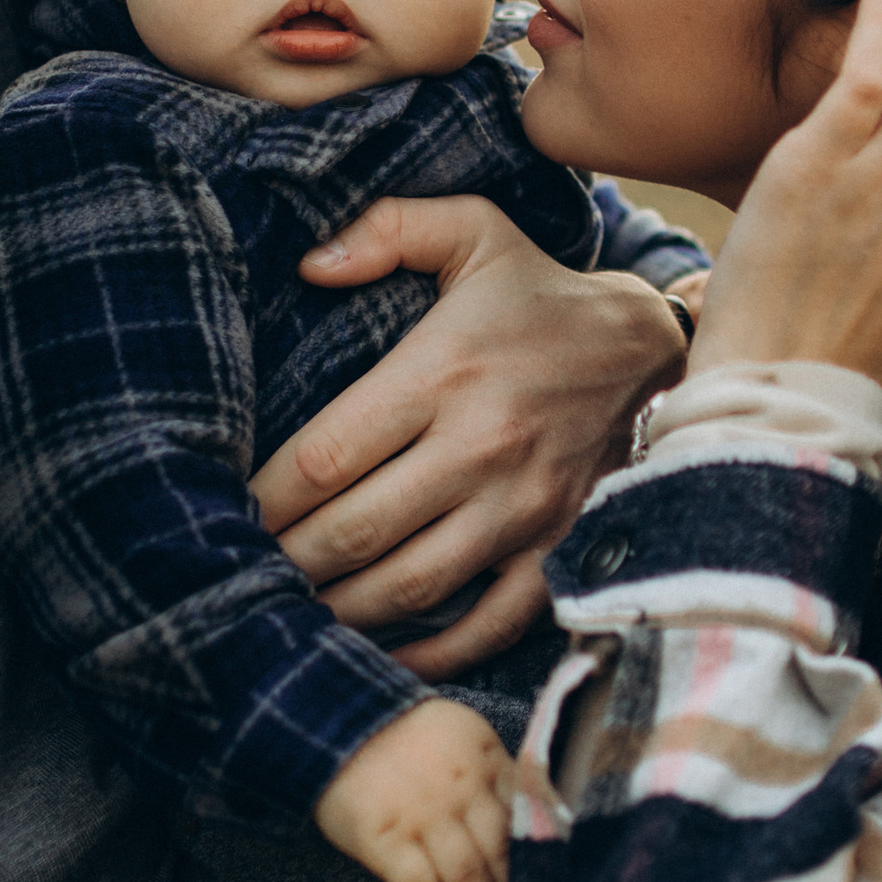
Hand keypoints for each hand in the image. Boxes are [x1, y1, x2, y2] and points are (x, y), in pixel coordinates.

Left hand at [250, 199, 681, 676]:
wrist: (652, 350)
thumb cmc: (540, 296)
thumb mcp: (473, 233)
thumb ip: (388, 228)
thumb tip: (309, 263)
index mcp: (444, 372)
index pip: (325, 455)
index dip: (263, 496)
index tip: (228, 508)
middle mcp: (482, 446)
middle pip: (355, 530)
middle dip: (286, 558)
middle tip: (242, 567)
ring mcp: (524, 508)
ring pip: (409, 585)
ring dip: (339, 608)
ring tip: (292, 607)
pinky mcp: (557, 549)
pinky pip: (487, 624)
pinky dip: (430, 652)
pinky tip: (381, 653)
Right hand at [313, 701, 513, 881]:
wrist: (339, 720)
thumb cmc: (405, 732)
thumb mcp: (463, 734)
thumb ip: (494, 771)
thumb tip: (528, 816)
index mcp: (487, 762)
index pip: (526, 819)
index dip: (537, 857)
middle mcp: (463, 792)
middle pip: (502, 856)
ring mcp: (425, 817)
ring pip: (467, 879)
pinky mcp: (386, 840)